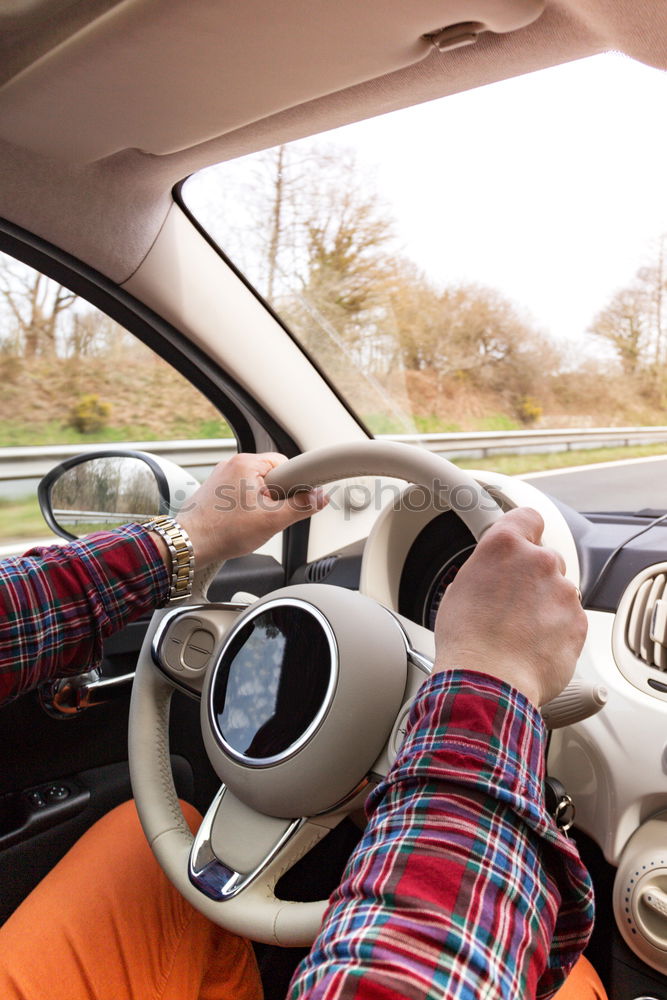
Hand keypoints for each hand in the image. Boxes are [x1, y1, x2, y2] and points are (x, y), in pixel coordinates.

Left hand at [174, 452, 326, 567]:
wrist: (190, 544)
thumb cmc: (223, 531)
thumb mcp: (272, 521)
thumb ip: (301, 506)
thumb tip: (320, 497)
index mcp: (246, 463)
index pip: (286, 465)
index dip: (293, 486)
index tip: (291, 502)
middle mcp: (232, 464)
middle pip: (272, 476)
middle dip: (276, 497)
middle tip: (267, 515)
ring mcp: (222, 476)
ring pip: (257, 486)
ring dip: (261, 503)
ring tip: (251, 521)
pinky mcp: (216, 489)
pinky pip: (242, 492)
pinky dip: (247, 506)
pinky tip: (241, 522)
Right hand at [432, 507, 586, 706]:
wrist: (488, 682)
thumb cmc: (467, 641)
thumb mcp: (459, 591)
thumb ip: (485, 572)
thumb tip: (489, 579)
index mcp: (504, 546)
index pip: (527, 517)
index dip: (525, 529)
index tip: (524, 537)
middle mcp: (539, 561)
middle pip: (544, 558)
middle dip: (532, 577)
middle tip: (510, 602)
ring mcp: (562, 592)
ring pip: (558, 591)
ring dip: (544, 604)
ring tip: (519, 631)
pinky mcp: (578, 622)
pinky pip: (570, 619)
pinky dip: (556, 630)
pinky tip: (532, 645)